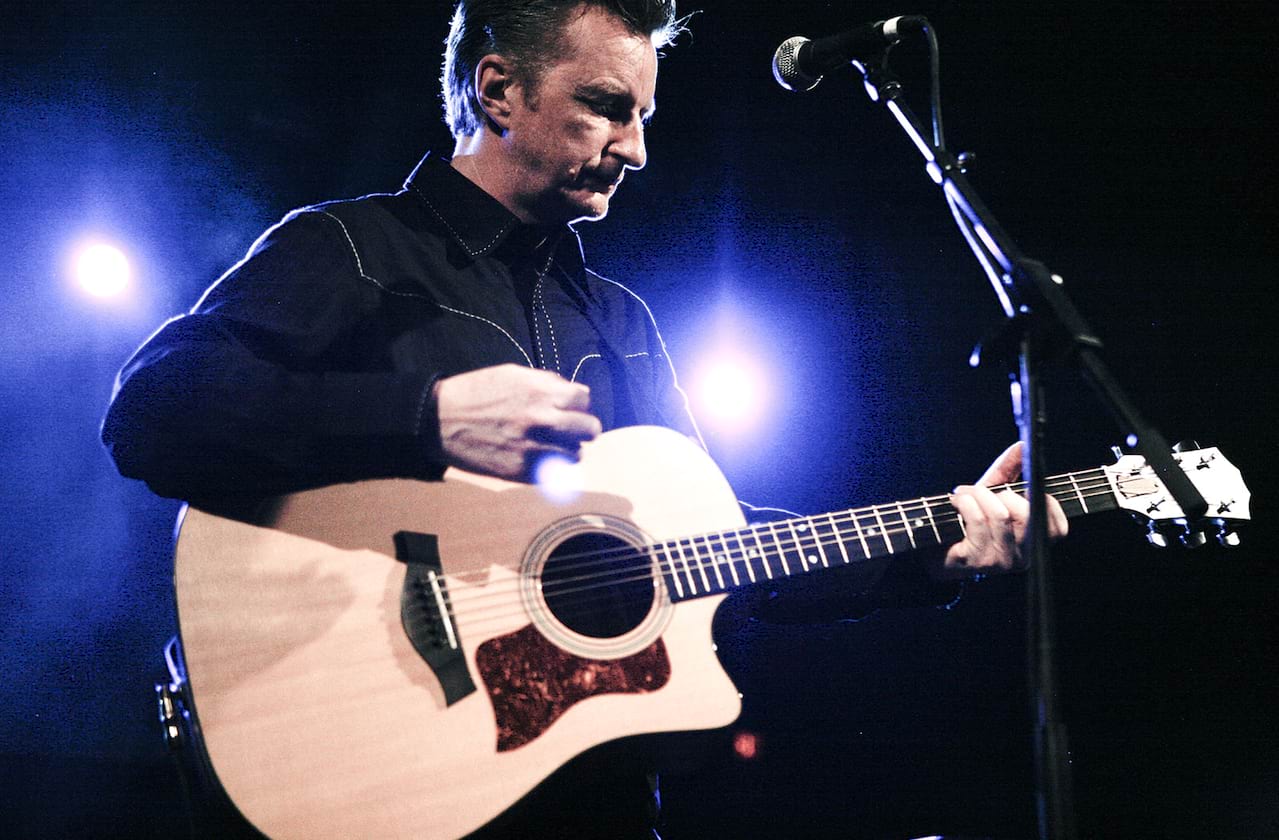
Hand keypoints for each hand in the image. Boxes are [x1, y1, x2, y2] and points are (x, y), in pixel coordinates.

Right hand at [434, 364, 601, 480]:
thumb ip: (546, 383)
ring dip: (566, 448)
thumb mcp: (513, 374)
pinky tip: (535, 457)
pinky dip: (549, 466)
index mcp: (542, 392)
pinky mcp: (523, 471)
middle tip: (570, 428)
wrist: (440, 420)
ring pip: (576, 454)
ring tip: (548, 444)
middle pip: (590, 429)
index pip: (584, 399)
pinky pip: (554, 473)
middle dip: (582, 427)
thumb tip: (571, 393)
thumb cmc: (476, 393)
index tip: (566, 406)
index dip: (575, 402)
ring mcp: (535, 448)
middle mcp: (543, 420)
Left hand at [936, 441, 1068, 578]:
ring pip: (1000, 515)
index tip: (1024, 490)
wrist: (931, 543)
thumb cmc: (965, 519)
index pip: (1057, 529)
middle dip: (1002, 494)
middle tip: (981, 492)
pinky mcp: (976, 560)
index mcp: (1031, 545)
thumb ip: (1010, 470)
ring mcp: (999, 562)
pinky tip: (956, 503)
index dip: (1045, 504)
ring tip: (964, 495)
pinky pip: (979, 520)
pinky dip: (965, 502)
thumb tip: (1022, 446)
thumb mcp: (991, 493)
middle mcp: (1020, 558)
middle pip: (1027, 515)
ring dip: (978, 496)